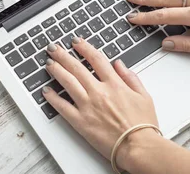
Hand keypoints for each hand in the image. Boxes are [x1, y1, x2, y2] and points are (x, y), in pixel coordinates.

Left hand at [43, 38, 159, 170]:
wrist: (139, 148)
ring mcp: (88, 106)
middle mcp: (99, 92)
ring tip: (48, 63)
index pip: (96, 59)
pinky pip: (62, 107)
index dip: (84, 48)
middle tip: (54, 48)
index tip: (76, 42)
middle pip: (77, 67)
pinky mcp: (81, 122)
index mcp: (115, 84)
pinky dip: (52, 98)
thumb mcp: (144, 96)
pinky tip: (46, 91)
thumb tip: (119, 64)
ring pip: (67, 82)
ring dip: (56, 70)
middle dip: (63, 55)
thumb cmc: (143, 126)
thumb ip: (131, 78)